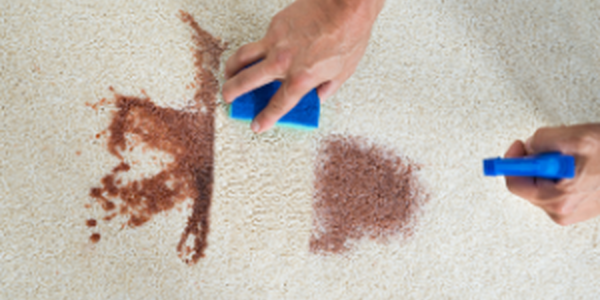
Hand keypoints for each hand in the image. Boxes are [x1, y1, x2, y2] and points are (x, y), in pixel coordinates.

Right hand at [222, 0, 384, 132]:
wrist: (346, 4)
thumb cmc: (349, 35)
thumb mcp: (343, 72)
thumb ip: (327, 88)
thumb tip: (319, 96)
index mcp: (301, 79)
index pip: (277, 105)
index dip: (264, 118)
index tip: (256, 125)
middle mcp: (283, 62)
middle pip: (246, 81)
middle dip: (233, 92)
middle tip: (228, 98)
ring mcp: (275, 42)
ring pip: (242, 57)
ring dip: (231, 69)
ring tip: (228, 75)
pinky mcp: (275, 25)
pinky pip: (259, 40)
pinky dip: (253, 49)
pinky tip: (256, 52)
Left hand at [505, 123, 599, 224]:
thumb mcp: (576, 137)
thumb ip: (542, 140)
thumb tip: (528, 147)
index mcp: (558, 197)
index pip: (515, 183)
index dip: (513, 160)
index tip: (519, 145)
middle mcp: (561, 211)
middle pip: (527, 184)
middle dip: (535, 162)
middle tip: (554, 147)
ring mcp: (570, 213)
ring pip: (541, 185)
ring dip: (550, 167)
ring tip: (575, 156)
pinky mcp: (578, 210)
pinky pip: (556, 189)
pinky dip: (561, 174)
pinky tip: (581, 166)